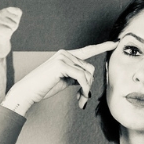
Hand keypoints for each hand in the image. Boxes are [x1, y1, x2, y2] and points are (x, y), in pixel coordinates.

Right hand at [0, 7, 22, 42]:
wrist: (5, 30)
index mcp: (7, 34)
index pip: (2, 30)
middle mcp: (13, 28)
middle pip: (6, 23)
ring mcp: (16, 20)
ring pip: (8, 16)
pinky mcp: (18, 14)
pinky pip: (18, 11)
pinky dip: (13, 9)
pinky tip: (8, 9)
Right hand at [1, 40, 118, 115]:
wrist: (28, 91)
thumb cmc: (45, 87)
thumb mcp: (64, 80)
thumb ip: (76, 76)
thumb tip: (87, 81)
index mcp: (66, 55)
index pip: (88, 50)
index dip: (102, 46)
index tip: (115, 43)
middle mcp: (65, 53)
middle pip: (90, 68)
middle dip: (89, 85)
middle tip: (83, 99)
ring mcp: (63, 57)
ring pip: (87, 74)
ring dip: (86, 90)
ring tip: (81, 101)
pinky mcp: (61, 64)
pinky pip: (82, 77)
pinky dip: (84, 89)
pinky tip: (80, 97)